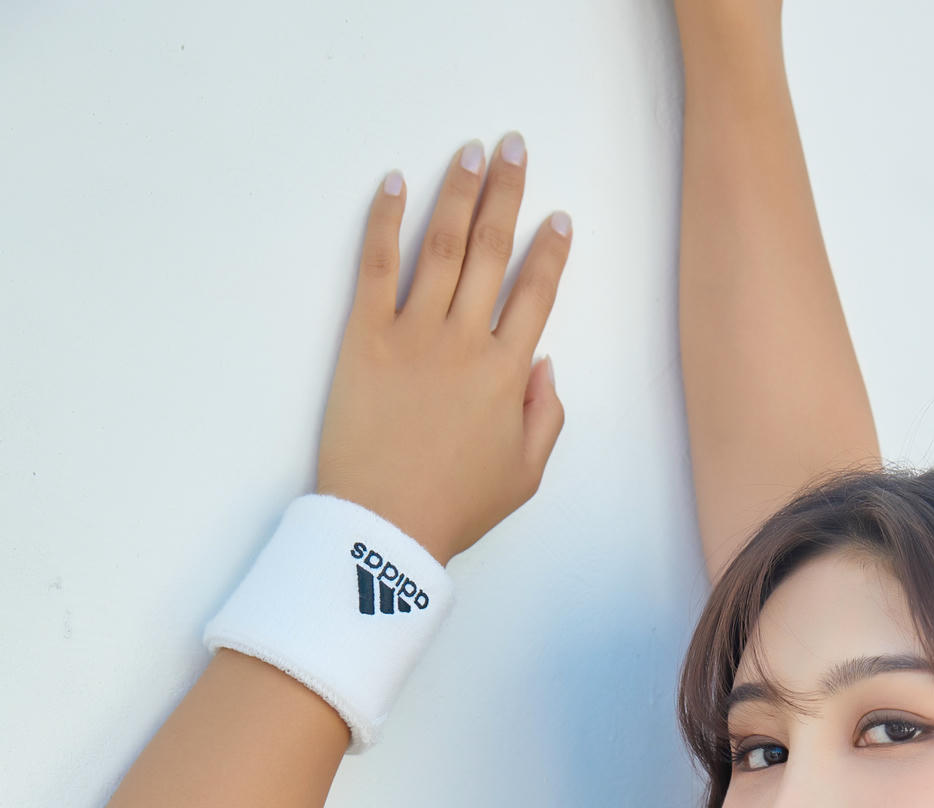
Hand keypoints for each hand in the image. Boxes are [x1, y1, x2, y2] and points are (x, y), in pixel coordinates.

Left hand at [315, 136, 569, 566]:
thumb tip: (543, 365)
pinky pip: (376, 265)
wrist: (386, 526)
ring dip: (459, 193)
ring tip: (471, 153)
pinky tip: (395, 184)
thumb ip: (546, 416)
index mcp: (509, 375)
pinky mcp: (365, 337)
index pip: (537, 294)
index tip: (559, 218)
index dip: (551, 252)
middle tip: (514, 148)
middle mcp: (466, 341)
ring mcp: (415, 334)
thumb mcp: (525, 476)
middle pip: (493, 251)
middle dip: (508, 194)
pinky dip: (385, 220)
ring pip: (443, 247)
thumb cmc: (456, 507)